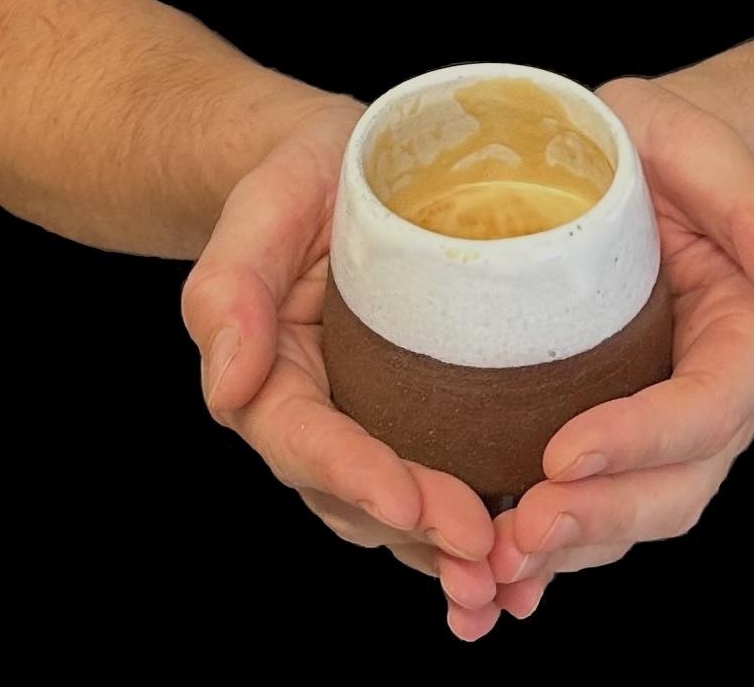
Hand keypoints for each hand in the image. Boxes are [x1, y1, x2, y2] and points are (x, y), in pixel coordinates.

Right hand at [180, 95, 495, 630]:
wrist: (344, 178)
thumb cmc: (302, 181)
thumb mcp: (265, 207)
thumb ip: (231, 288)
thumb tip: (229, 382)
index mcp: (269, 377)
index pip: (303, 440)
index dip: (353, 476)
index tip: (408, 504)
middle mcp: (316, 417)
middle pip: (355, 494)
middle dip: (418, 529)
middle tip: (484, 552)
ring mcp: (366, 427)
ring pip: (397, 511)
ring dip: (447, 551)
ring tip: (508, 575)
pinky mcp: (415, 425)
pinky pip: (438, 486)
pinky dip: (470, 528)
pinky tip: (524, 554)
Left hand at [473, 78, 753, 634]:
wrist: (632, 178)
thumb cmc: (658, 149)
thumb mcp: (696, 144)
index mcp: (744, 332)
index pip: (706, 404)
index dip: (642, 438)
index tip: (561, 452)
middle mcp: (712, 395)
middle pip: (678, 483)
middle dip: (602, 516)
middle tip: (521, 533)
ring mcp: (662, 427)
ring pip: (635, 514)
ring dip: (570, 551)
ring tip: (495, 567)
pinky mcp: (612, 439)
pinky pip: (593, 507)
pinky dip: (550, 551)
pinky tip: (492, 573)